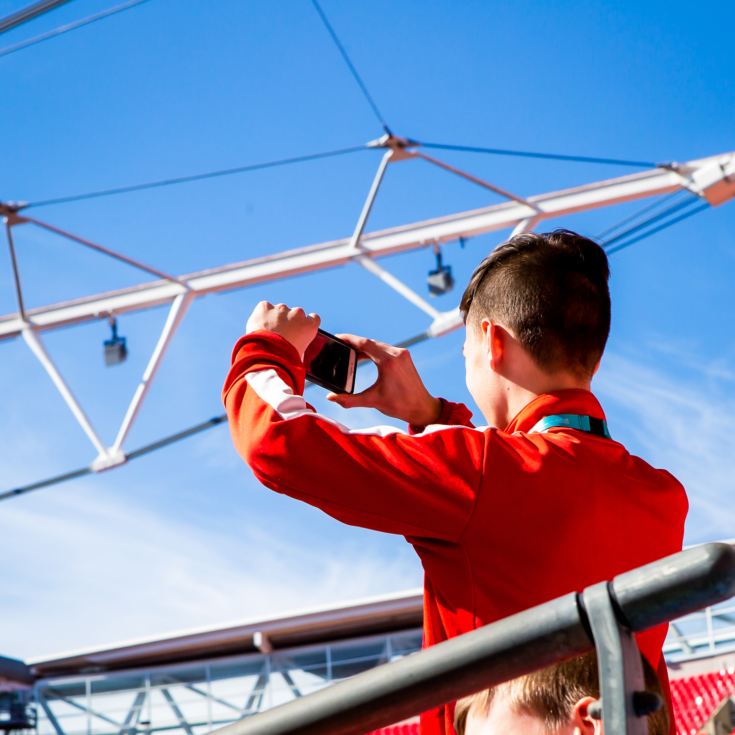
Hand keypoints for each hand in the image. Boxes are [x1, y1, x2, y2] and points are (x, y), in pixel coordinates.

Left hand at [246, 301, 319, 358]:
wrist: (267, 356)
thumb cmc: (285, 360)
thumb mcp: (299, 355)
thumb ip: (300, 345)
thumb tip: (295, 349)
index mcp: (309, 326)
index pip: (313, 318)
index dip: (304, 323)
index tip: (299, 329)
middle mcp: (298, 314)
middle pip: (295, 313)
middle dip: (288, 321)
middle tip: (279, 335)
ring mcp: (281, 309)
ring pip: (279, 310)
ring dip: (275, 318)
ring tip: (267, 333)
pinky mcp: (265, 307)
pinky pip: (264, 307)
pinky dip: (262, 315)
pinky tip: (259, 326)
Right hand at [326, 334, 440, 426]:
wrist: (422, 408)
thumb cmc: (400, 405)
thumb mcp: (372, 401)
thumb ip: (349, 400)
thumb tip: (331, 398)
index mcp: (389, 362)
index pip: (364, 343)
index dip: (349, 339)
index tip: (337, 337)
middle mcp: (397, 354)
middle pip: (370, 342)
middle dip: (354, 343)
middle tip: (339, 345)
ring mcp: (402, 354)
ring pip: (378, 345)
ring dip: (363, 347)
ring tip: (348, 352)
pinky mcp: (404, 357)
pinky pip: (385, 349)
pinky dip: (373, 351)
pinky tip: (363, 357)